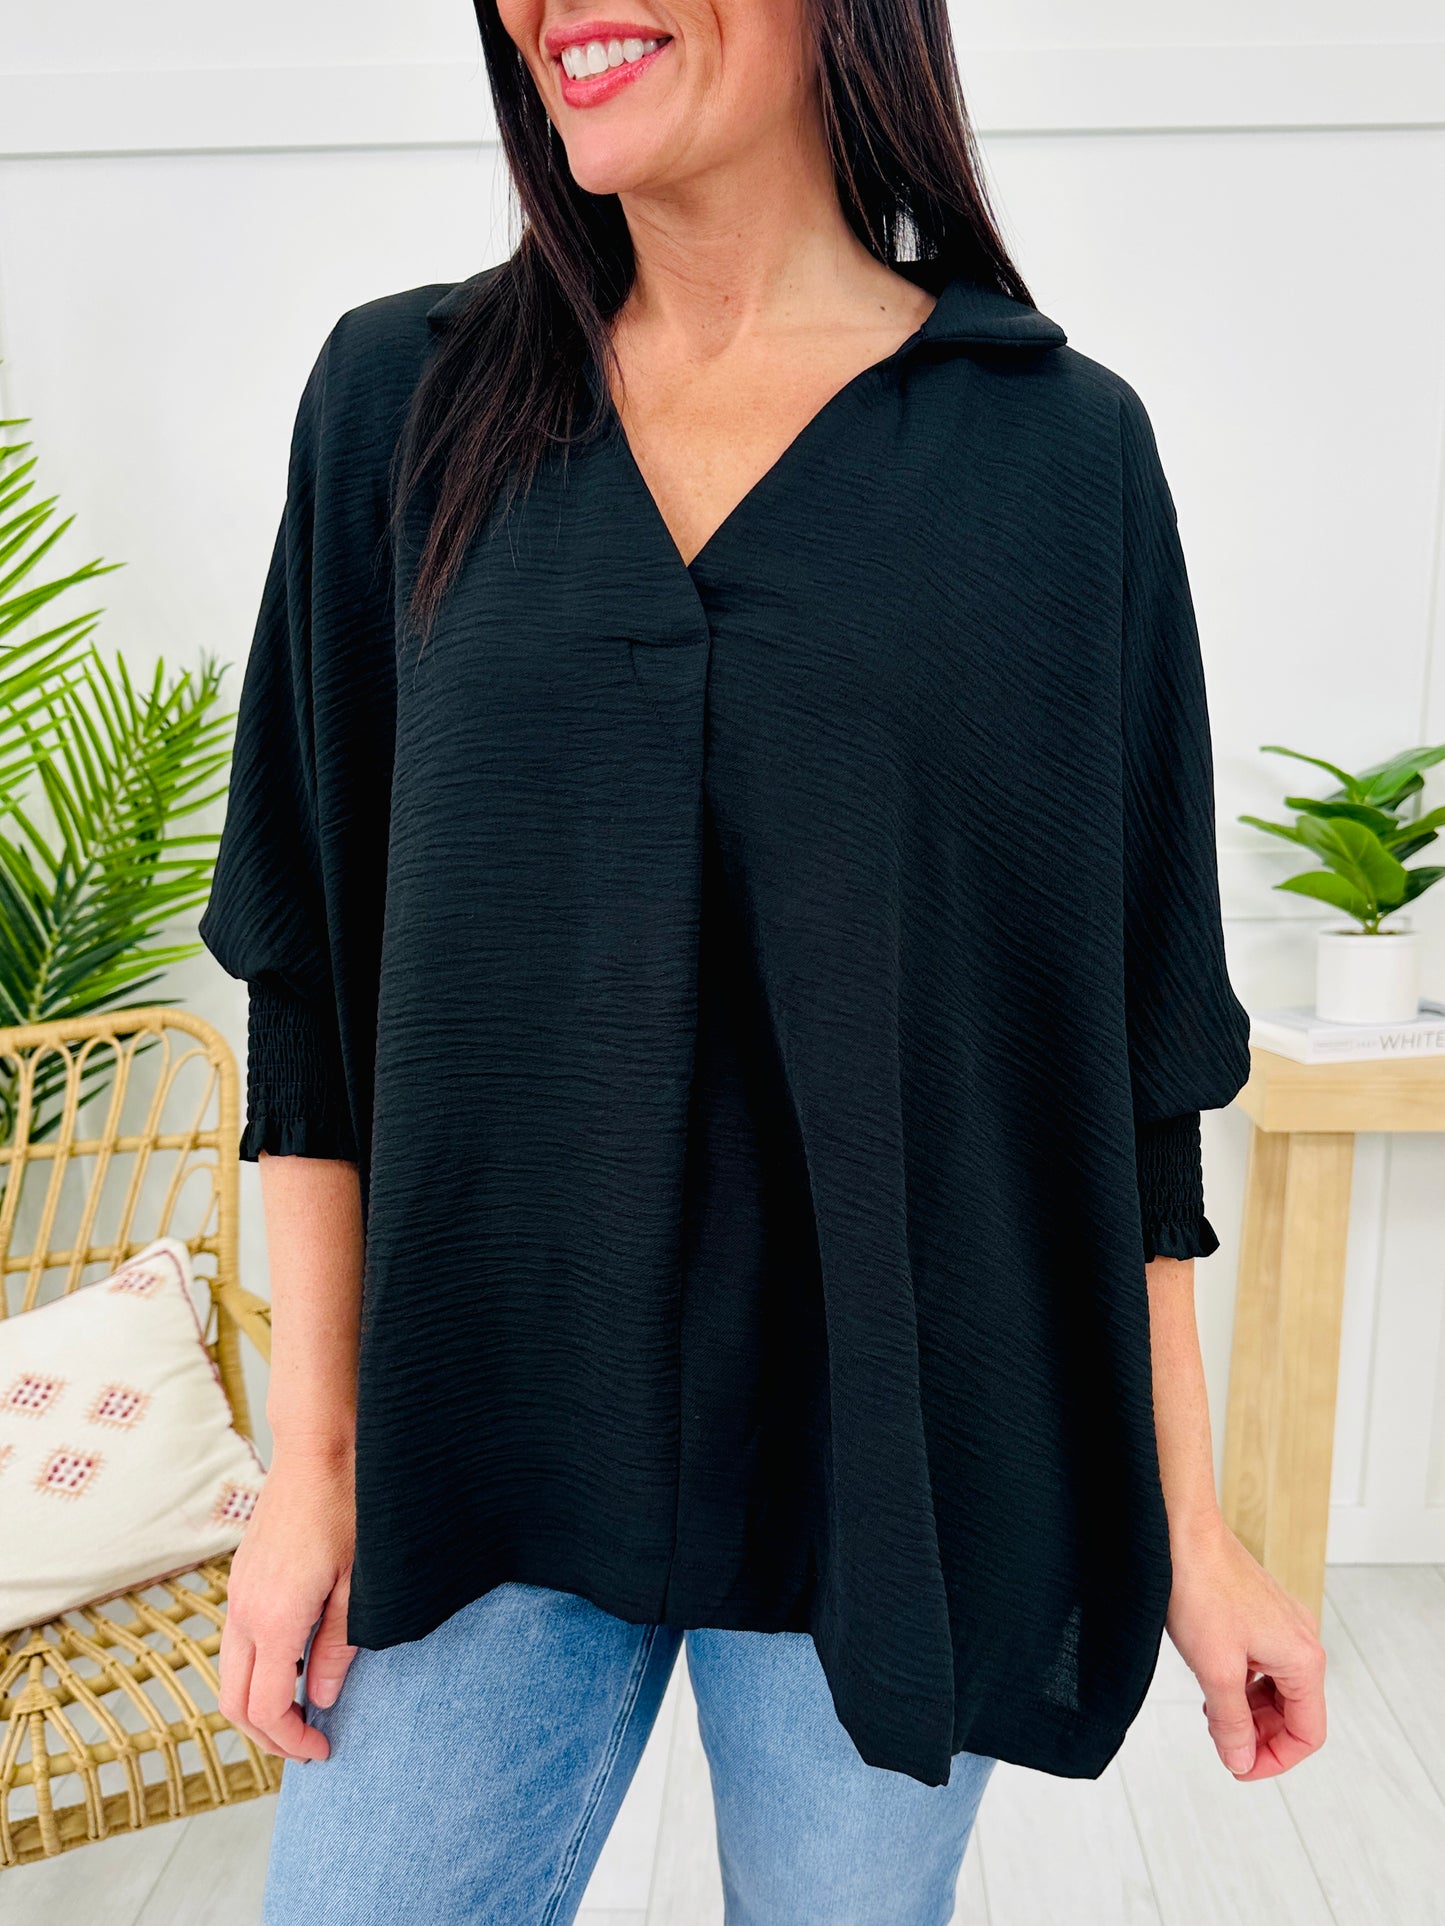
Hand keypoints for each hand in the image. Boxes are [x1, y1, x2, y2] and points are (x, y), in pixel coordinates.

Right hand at [218, 1436, 356, 1763]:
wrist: (318, 1448)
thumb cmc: (348, 1508)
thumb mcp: (358, 1583)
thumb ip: (339, 1645)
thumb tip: (323, 1696)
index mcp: (273, 1619)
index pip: (266, 1708)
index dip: (292, 1739)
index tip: (324, 1749)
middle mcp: (244, 1611)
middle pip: (234, 1702)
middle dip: (267, 1736)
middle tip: (309, 1745)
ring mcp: (238, 1592)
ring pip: (229, 1673)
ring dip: (257, 1704)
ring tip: (302, 1711)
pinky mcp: (242, 1577)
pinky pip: (236, 1642)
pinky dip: (256, 1670)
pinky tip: (294, 1664)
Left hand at [1165, 1508, 1326, 1779]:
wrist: (1181, 1532)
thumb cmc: (1200, 1588)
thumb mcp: (1215, 1670)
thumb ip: (1232, 1722)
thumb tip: (1241, 1760)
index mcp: (1303, 1659)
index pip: (1308, 1733)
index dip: (1275, 1760)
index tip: (1238, 1767)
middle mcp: (1301, 1640)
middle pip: (1294, 1713)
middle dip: (1260, 1736)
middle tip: (1221, 1743)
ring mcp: (1282, 1625)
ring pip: (1277, 1690)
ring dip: (1249, 1712)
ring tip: (1213, 1714)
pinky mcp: (1261, 1613)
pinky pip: (1262, 1665)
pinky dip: (1242, 1684)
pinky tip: (1214, 1685)